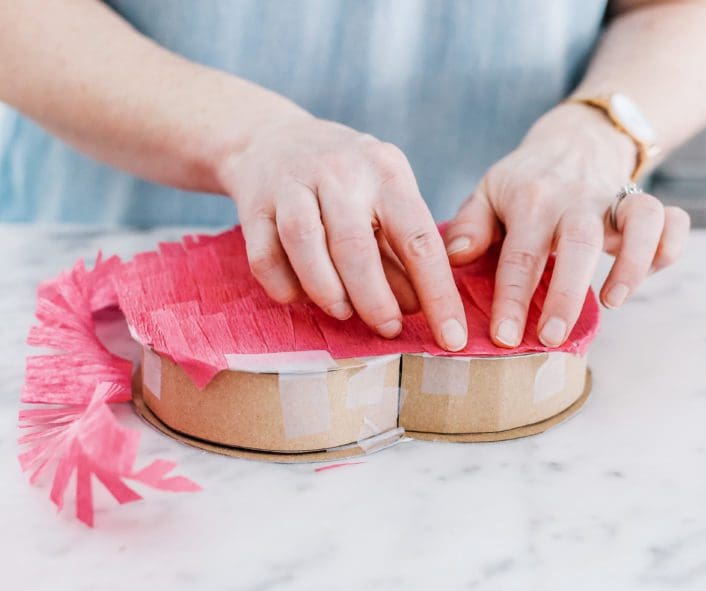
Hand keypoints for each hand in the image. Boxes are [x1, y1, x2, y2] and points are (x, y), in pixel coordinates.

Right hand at [219, 111, 467, 350]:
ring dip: (326, 290)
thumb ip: (401, 252)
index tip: (452, 337)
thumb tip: (418, 308)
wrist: (271, 138)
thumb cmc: (346, 182)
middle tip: (388, 329)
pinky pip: (264, 254)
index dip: (438, 293)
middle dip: (375, 299)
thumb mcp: (385, 199)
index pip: (420, 239)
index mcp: (386, 172)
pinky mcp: (254, 202)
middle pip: (357, 246)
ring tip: (343, 313)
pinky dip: (283, 285)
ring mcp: (293, 183)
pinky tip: (299, 298)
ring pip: (306, 244)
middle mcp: (341, 172)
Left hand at [442, 104, 690, 347]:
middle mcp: (577, 199)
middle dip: (566, 294)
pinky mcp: (645, 203)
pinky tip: (650, 273)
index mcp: (532, 200)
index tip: (505, 338)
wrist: (576, 137)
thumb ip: (471, 225)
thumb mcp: (489, 191)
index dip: (512, 298)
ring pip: (638, 222)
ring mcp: (615, 200)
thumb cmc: (526, 180)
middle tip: (552, 338)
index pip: (521, 254)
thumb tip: (454, 257)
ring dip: (631, 264)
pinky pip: (671, 220)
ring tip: (613, 303)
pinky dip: (669, 246)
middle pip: (579, 242)